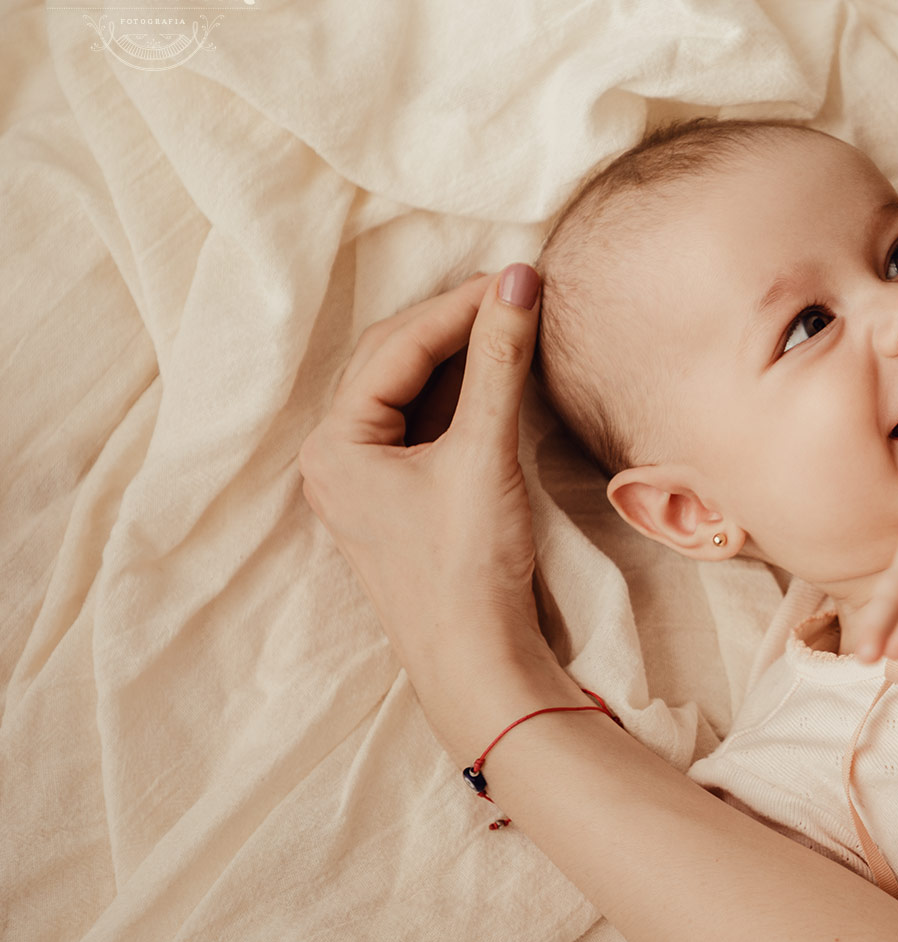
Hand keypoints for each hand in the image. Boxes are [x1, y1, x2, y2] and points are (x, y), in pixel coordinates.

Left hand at [298, 265, 556, 746]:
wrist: (476, 662)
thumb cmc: (467, 570)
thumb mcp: (485, 455)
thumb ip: (500, 362)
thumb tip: (519, 283)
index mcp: (335, 443)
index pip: (399, 346)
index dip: (460, 306)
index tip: (518, 279)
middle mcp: (336, 456)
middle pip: (394, 360)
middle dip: (454, 323)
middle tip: (517, 294)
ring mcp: (364, 479)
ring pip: (409, 390)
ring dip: (458, 355)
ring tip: (512, 324)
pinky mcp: (398, 498)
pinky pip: (423, 423)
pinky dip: (460, 393)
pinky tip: (497, 375)